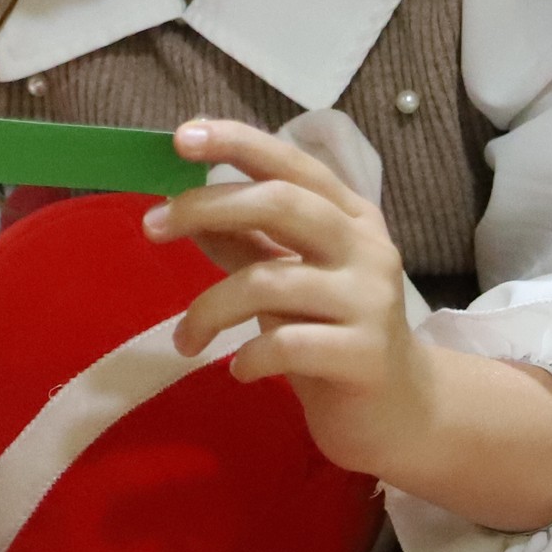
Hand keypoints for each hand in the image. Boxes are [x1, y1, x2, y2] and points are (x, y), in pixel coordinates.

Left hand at [149, 118, 551, 530]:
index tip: (180, 137)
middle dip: (209, 206)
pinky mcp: (364, 355)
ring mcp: (369, 300)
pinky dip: (248, 357)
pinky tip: (240, 370)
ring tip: (187, 340)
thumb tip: (182, 205)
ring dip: (209, 309)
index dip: (237, 142)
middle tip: (151, 226)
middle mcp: (365, 247)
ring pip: (270, 281)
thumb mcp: (291, 278)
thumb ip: (247, 242)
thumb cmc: (335, 334)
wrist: (400, 413)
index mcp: (349, 216)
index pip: (291, 163)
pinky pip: (286, 345)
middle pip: (282, 204)